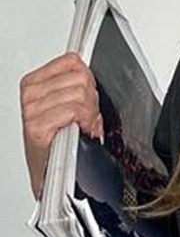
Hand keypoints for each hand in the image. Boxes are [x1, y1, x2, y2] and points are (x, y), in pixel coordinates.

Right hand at [20, 51, 104, 199]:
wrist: (49, 174)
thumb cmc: (59, 142)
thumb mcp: (68, 106)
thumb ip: (78, 86)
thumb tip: (91, 72)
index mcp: (34, 82)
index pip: (72, 62)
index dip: (89, 80)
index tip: (88, 99)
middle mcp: (30, 93)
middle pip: (80, 78)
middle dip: (92, 100)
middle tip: (89, 118)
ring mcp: (31, 109)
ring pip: (80, 94)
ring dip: (90, 113)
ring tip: (85, 126)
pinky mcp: (37, 125)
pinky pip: (74, 110)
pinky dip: (85, 121)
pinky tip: (83, 131)